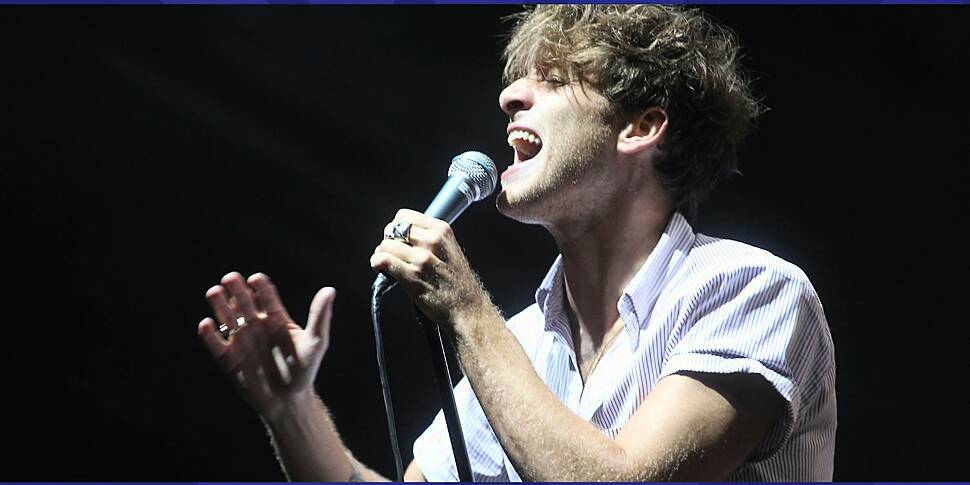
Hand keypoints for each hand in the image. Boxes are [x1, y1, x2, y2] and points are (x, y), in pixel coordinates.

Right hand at [198, 272, 334, 421]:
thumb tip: (329, 290)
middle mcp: (256, 325)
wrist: (288, 401)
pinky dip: (209, 334)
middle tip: (230, 278)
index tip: (255, 279)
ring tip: (214, 292)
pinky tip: (207, 324)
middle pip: (244, 302)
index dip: (260, 286)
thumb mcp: (315, 342)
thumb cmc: (304, 371)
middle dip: (236, 289)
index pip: (266, 295)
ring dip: (219, 304)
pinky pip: (215, 343)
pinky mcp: (228, 358)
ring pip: (227, 318)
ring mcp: (241, 340)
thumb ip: (320, 316)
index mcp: (276, 318)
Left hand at [370, 209, 491, 330]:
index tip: (399, 240)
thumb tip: (401, 235)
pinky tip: (382, 269)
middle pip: (392, 229)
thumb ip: (428, 238)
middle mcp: (433, 241)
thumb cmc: (457, 283)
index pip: (403, 215)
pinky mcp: (412, 276)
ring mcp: (423, 258)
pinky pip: (383, 260)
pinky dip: (377, 263)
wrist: (467, 308)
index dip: (396, 228)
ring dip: (382, 255)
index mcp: (442, 230)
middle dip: (389, 241)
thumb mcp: (449, 249)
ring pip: (385, 245)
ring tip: (389, 265)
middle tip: (395, 255)